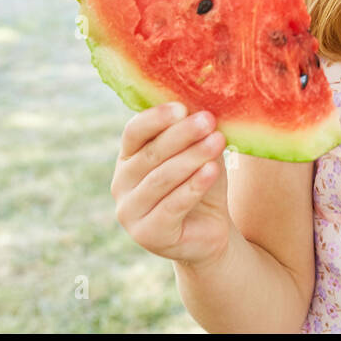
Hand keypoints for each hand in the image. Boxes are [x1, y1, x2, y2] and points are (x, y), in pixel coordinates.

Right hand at [111, 101, 232, 268]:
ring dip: (192, 157)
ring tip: (217, 141)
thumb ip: (196, 136)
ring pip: (162, 178)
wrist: (209, 231)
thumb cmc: (201, 184)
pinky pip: (172, 206)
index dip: (156, 118)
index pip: (134, 132)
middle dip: (182, 135)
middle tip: (208, 120)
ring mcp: (130, 211)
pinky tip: (212, 171)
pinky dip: (193, 186)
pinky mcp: (147, 234)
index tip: (182, 107)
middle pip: (151, 153)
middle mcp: (122, 183)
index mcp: (129, 158)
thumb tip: (204, 107)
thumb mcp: (199, 155)